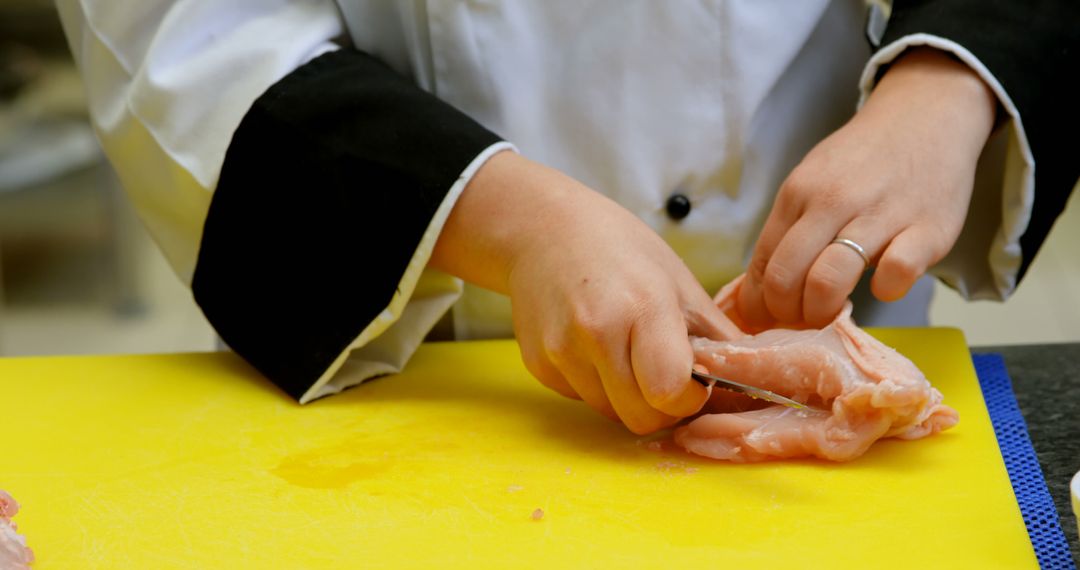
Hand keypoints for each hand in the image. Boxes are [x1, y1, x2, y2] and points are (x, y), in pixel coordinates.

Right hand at [431, 152, 734, 433]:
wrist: (541, 229)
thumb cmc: (618, 247)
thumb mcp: (677, 280)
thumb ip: (714, 335)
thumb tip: (751, 377)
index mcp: (642, 306)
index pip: (670, 392)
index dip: (690, 398)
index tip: (695, 381)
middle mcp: (596, 333)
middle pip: (642, 418)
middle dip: (662, 406)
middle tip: (665, 373)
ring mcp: (561, 351)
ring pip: (610, 413)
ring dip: (627, 396)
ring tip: (626, 350)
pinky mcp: (538, 364)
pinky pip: (581, 398)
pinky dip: (595, 384)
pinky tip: (593, 346)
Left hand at [737, 47, 997, 326]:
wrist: (925, 117)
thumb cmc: (861, 161)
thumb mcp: (812, 182)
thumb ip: (789, 229)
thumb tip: (761, 289)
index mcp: (798, 193)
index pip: (763, 263)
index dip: (759, 303)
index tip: (766, 320)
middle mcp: (832, 203)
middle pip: (786, 278)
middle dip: (786, 314)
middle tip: (800, 322)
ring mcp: (880, 216)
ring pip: (829, 280)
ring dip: (822, 312)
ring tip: (831, 314)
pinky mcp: (927, 230)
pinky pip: (895, 274)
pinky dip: (886, 290)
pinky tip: (885, 285)